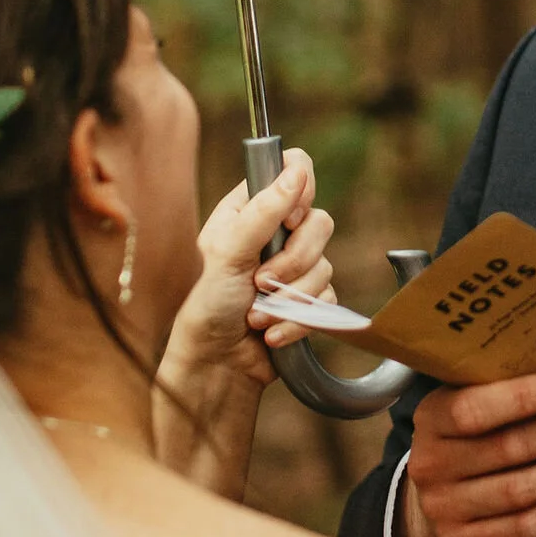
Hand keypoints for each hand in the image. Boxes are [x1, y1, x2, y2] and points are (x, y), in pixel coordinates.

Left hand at [154, 154, 334, 494]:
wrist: (216, 366)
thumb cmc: (208, 306)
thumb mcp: (227, 253)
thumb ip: (263, 211)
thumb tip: (295, 171)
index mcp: (248, 209)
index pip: (293, 171)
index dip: (299, 191)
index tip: (288, 221)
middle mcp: (274, 233)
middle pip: (319, 221)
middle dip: (294, 259)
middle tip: (261, 281)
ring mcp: (294, 267)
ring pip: (326, 264)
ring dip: (291, 297)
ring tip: (257, 315)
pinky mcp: (309, 300)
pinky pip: (327, 300)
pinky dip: (299, 320)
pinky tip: (272, 331)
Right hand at [399, 374, 535, 536]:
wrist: (436, 504)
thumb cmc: (471, 440)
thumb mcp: (471, 406)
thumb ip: (505, 391)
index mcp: (431, 420)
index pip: (473, 409)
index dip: (523, 397)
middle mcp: (430, 465)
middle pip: (509, 449)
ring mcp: (444, 508)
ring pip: (521, 490)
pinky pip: (524, 526)